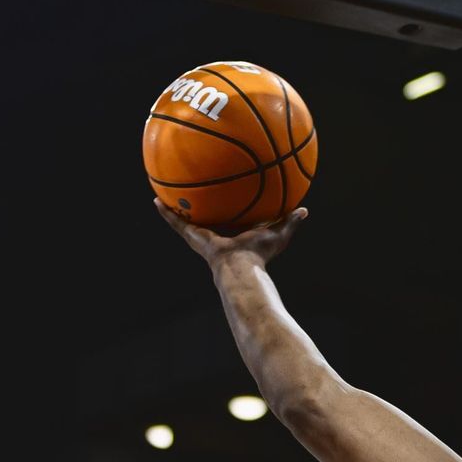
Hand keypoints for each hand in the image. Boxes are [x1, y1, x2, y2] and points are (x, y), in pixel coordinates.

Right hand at [154, 199, 307, 269]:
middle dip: (195, 208)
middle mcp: (212, 236)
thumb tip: (304, 210)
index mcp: (230, 235)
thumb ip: (289, 221)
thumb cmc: (259, 256)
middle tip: (187, 194)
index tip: (217, 200)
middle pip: (201, 219)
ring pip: (184, 221)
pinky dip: (166, 213)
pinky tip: (156, 201)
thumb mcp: (277, 233)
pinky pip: (176, 223)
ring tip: (162, 194)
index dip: (221, 210)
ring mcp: (200, 237)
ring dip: (173, 210)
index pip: (224, 220)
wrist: (241, 267)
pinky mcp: (192, 237)